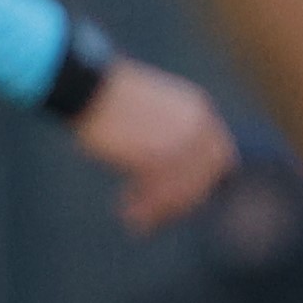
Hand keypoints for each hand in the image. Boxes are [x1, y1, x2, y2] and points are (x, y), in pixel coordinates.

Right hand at [74, 57, 240, 232]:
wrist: (86, 84)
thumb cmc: (107, 98)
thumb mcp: (152, 112)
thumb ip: (170, 137)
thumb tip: (166, 173)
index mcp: (199, 109)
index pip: (216, 157)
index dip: (199, 182)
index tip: (176, 196)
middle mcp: (199, 125)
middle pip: (201, 178)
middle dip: (180, 201)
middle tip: (155, 215)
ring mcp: (182, 140)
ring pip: (181, 189)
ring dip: (159, 209)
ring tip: (134, 218)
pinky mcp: (161, 155)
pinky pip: (162, 193)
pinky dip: (147, 210)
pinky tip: (130, 216)